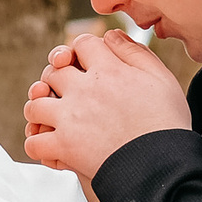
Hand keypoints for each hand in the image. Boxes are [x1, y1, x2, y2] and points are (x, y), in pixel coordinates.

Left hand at [23, 31, 192, 180]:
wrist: (162, 165)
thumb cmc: (167, 125)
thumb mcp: (161, 78)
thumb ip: (135, 52)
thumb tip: (112, 35)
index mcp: (108, 70)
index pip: (81, 43)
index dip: (82, 50)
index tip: (86, 63)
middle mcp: (84, 89)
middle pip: (53, 71)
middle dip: (57, 78)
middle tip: (66, 92)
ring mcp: (70, 118)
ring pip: (35, 103)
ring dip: (41, 109)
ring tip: (52, 118)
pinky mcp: (64, 146)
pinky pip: (34, 142)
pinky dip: (38, 145)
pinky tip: (51, 147)